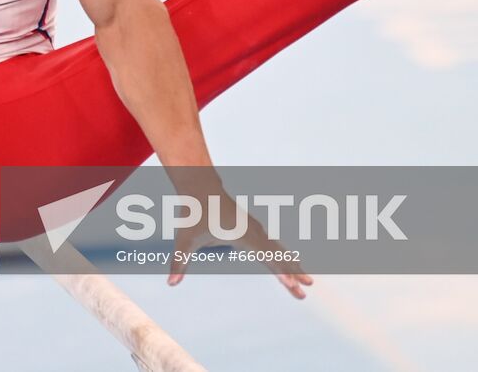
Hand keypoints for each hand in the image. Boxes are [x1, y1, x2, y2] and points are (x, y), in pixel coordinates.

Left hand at [167, 190, 312, 299]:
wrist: (199, 186)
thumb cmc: (193, 213)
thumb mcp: (185, 239)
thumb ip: (179, 262)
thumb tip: (170, 283)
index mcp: (243, 235)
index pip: (267, 257)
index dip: (281, 272)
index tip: (294, 284)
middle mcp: (253, 232)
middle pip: (278, 255)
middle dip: (292, 274)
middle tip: (305, 291)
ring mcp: (255, 229)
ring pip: (278, 249)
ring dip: (292, 265)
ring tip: (306, 281)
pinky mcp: (252, 228)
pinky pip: (272, 244)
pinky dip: (284, 255)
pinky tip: (291, 262)